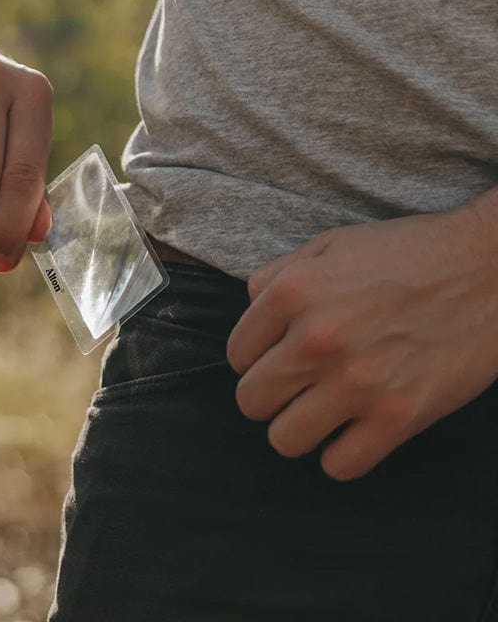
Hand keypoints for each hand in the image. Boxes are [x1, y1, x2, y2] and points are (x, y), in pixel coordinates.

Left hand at [226, 205, 497, 480]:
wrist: (488, 270)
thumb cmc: (406, 253)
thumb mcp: (330, 245)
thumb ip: (279, 275)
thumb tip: (252, 309)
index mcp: (293, 292)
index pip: (237, 353)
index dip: (254, 356)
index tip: (276, 355)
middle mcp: (316, 339)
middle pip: (252, 401)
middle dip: (268, 395)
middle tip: (296, 384)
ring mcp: (357, 382)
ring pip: (285, 440)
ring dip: (298, 428)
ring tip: (320, 410)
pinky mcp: (399, 416)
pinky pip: (340, 465)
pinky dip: (341, 453)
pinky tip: (353, 429)